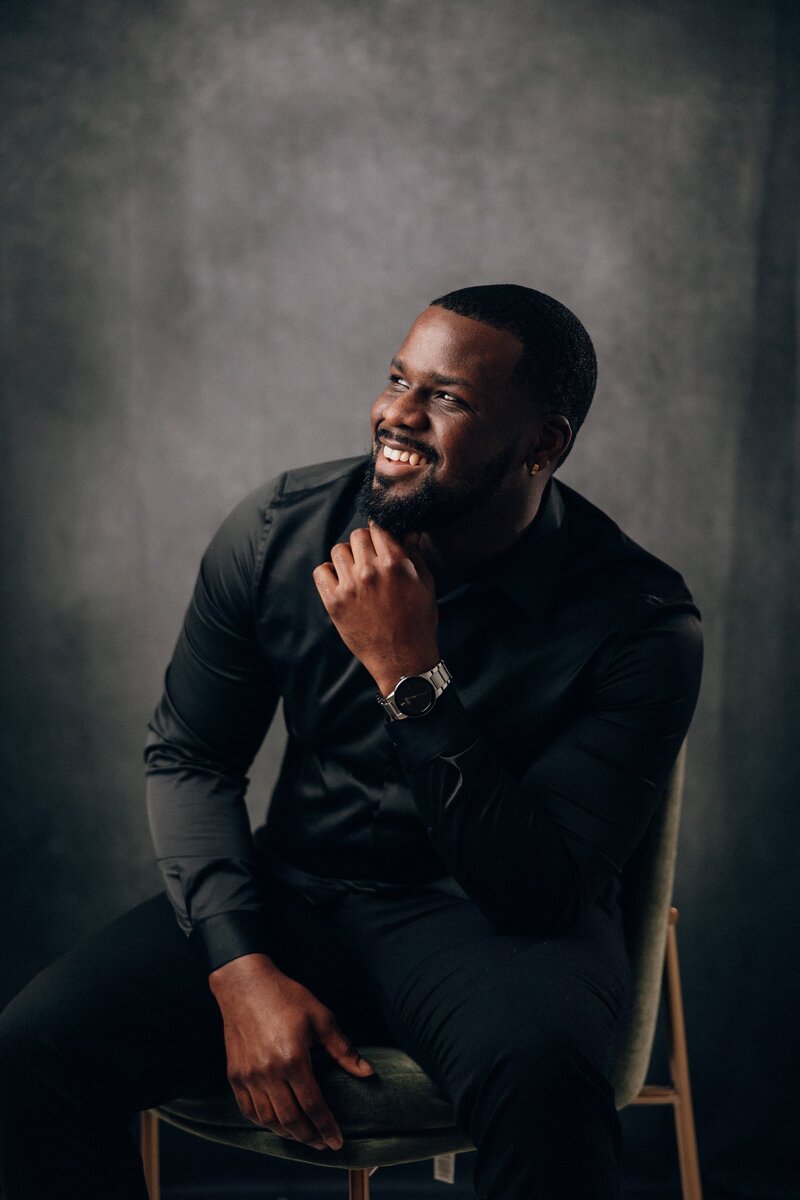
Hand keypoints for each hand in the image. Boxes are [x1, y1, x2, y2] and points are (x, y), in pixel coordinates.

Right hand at [209, 953, 373, 1149]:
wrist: (245, 985)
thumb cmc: (286, 997)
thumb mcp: (321, 1017)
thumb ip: (343, 1049)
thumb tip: (368, 1073)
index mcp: (293, 1059)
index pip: (313, 1106)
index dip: (327, 1127)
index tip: (338, 1141)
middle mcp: (268, 1073)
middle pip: (291, 1120)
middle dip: (310, 1137)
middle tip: (324, 1144)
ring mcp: (248, 1076)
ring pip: (269, 1120)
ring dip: (288, 1134)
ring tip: (304, 1136)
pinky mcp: (234, 1075)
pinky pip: (248, 1110)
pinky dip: (264, 1122)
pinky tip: (276, 1123)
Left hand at [312, 525, 438, 694]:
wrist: (403, 659)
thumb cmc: (419, 621)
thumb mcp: (426, 585)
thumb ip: (415, 555)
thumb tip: (408, 532)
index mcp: (395, 564)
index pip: (378, 528)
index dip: (379, 532)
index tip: (379, 541)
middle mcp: (370, 571)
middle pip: (357, 536)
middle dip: (364, 544)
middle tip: (369, 559)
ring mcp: (350, 587)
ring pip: (338, 550)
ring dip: (347, 557)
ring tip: (355, 572)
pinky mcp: (334, 602)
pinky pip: (321, 571)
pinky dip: (328, 573)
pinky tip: (341, 582)